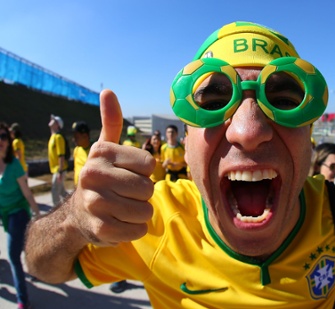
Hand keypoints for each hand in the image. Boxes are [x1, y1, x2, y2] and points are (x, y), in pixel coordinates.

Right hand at [70, 90, 154, 246]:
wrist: (77, 214)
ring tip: (122, 207)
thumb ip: (111, 122)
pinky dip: (134, 229)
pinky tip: (118, 222)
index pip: (149, 164)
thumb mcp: (104, 148)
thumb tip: (108, 91)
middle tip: (124, 193)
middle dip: (142, 194)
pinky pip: (138, 230)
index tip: (127, 172)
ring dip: (140, 212)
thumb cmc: (101, 177)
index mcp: (101, 152)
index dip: (144, 172)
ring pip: (145, 211)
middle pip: (148, 188)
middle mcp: (94, 175)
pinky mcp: (100, 229)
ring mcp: (95, 203)